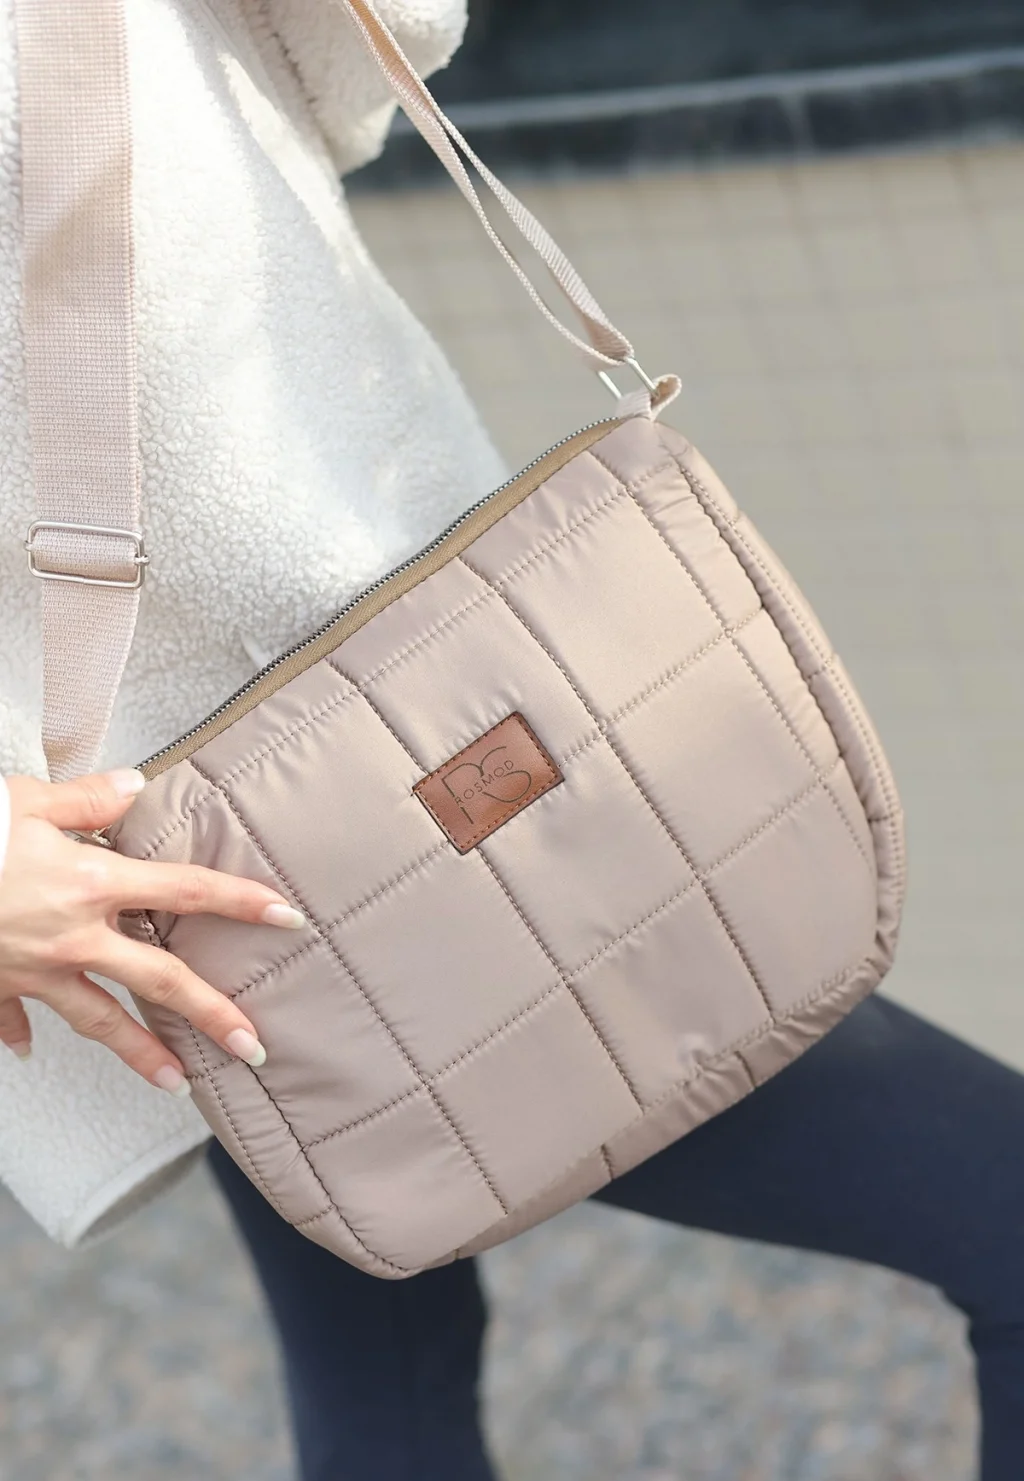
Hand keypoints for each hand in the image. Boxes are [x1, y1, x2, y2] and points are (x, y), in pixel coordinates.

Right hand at [0, 769, 305, 1095]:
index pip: (185, 891)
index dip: (240, 901)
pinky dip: (18, 1033)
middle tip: (254, 1045)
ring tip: (178, 1083)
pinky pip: (12, 1017)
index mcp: (89, 883)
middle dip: (211, 1014)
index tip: (287, 917)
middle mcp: (71, 936)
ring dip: (140, 1054)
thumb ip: (87, 798)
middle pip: (158, 980)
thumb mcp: (24, 800)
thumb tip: (135, 784)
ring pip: (100, 1020)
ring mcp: (33, 969)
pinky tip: (26, 1049)